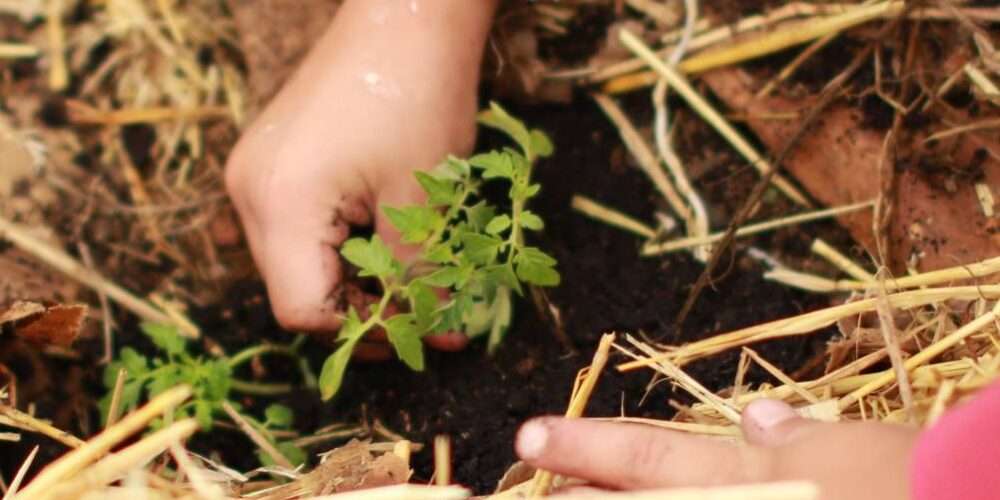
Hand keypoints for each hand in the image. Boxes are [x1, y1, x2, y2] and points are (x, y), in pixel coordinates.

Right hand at [225, 0, 496, 356]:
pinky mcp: (272, 162)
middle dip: (362, 311)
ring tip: (415, 278)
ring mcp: (255, 174)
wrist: (404, 16)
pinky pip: (297, 229)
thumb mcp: (422, 200)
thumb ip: (417, 276)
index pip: (303, 310)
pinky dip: (340, 248)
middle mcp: (250, 192)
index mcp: (281, 203)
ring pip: (297, 264)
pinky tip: (384, 241)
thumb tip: (432, 335)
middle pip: (294, 291)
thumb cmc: (418, 96)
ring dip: (354, 282)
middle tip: (426, 313)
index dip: (365, 330)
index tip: (422, 329)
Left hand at [516, 399, 917, 499]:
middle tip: (524, 486)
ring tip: (568, 498)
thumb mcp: (848, 450)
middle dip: (570, 499)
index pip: (643, 454)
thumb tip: (758, 418)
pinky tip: (681, 499)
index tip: (528, 436)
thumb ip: (793, 438)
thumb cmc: (904, 481)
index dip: (580, 444)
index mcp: (745, 477)